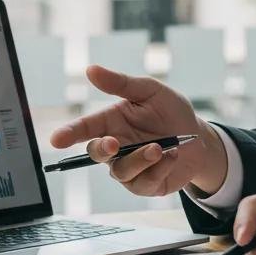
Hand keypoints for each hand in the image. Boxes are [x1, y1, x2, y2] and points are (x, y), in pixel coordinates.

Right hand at [49, 65, 227, 196]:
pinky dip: (160, 169)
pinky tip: (173, 156)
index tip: (56, 140)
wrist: (199, 138)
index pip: (84, 128)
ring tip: (160, 148)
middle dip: (103, 149)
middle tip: (114, 143)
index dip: (69, 134)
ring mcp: (129, 168)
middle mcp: (116, 147)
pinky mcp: (145, 185)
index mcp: (111, 122)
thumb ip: (121, 83)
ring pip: (121, 171)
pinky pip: (143, 183)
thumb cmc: (171, 112)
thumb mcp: (150, 91)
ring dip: (140, 159)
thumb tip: (90, 70)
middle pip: (97, 153)